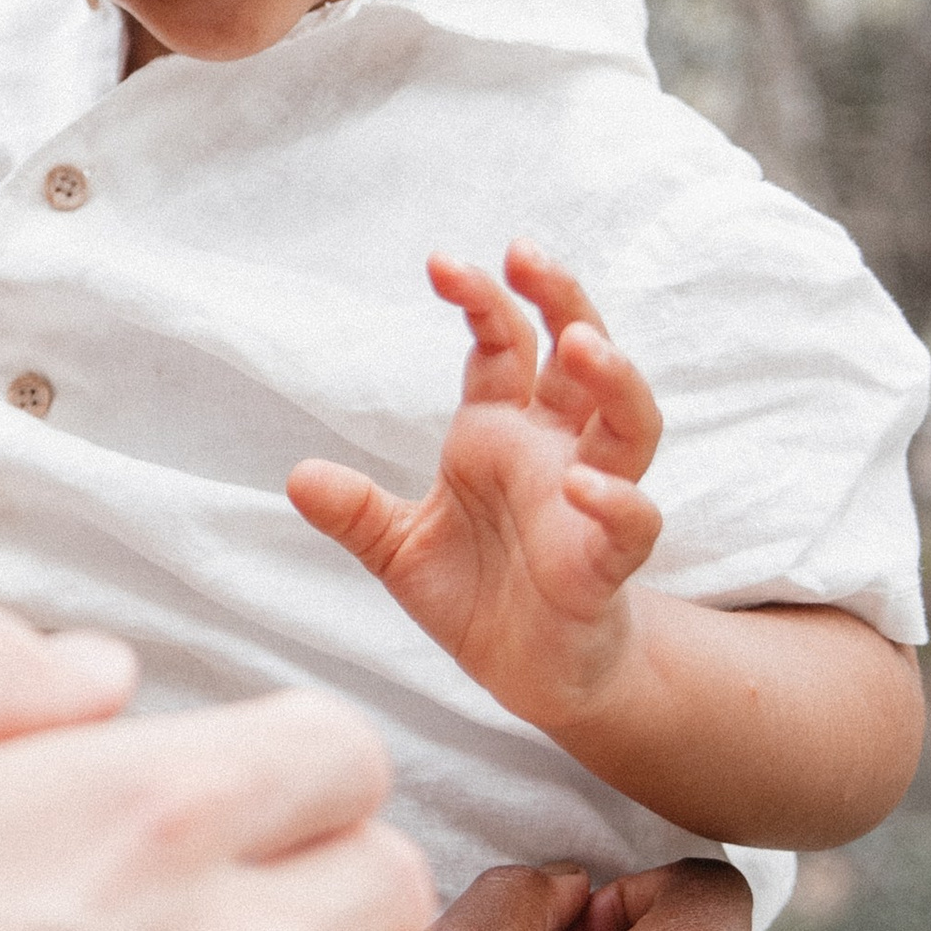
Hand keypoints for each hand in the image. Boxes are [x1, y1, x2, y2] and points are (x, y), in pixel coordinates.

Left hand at [288, 243, 663, 735]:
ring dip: (614, 379)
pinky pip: (632, 522)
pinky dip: (617, 501)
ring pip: (631, 423)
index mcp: (502, 432)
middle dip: (562, 300)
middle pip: (582, 357)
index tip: (441, 263)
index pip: (503, 345)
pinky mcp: (608, 562)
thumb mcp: (397, 550)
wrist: (527, 674)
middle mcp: (556, 451)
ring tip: (583, 344)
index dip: (481, 301)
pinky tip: (586, 486)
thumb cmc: (476, 593)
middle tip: (528, 256)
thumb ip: (357, 513)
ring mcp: (591, 501)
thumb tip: (298, 477)